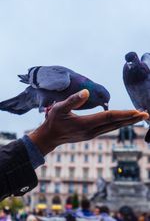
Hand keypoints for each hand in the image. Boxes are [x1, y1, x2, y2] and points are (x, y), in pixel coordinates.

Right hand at [29, 89, 148, 155]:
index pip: (109, 118)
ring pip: (114, 127)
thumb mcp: (60, 108)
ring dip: (128, 121)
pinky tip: (124, 120)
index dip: (124, 114)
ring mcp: (93, 134)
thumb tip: (86, 91)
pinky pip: (109, 128)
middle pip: (116, 124)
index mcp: (86, 124)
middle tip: (146, 114)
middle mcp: (92, 132)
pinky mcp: (92, 134)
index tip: (137, 111)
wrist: (50, 137)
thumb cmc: (54, 121)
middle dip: (132, 119)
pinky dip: (119, 123)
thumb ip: (73, 100)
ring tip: (140, 116)